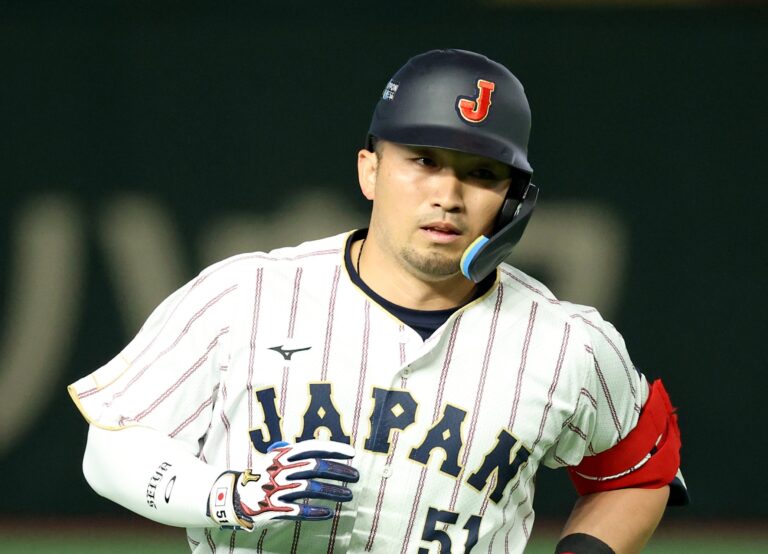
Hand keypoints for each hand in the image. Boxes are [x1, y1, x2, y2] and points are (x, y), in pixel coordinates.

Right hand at [208, 439, 358, 529]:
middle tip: (356, 477)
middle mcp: (280, 470)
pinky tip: (329, 513)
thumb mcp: (275, 458)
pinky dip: (316, 512)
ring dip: (334, 492)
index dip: (334, 449)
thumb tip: (323, 448)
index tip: (352, 454)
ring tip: (348, 495)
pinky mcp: (273, 508)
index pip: (312, 447)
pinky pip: (299, 510)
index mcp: (282, 455)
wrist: (233, 497)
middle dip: (340, 471)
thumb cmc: (261, 476)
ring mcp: (276, 489)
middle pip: (316, 467)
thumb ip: (295, 453)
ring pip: (312, 488)